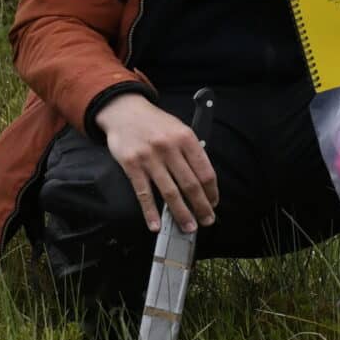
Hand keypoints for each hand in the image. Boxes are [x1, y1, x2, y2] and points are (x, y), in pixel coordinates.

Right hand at [95, 93, 217, 234]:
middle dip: (201, 207)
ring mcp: (150, 158)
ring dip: (181, 213)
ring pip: (170, 192)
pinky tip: (156, 225)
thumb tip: (204, 181)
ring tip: (189, 227)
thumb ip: (191, 151)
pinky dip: (150, 212)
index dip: (212, 191)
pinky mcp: (132, 166)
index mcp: (186, 138)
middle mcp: (170, 148)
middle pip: (190, 184)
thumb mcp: (179, 128)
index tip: (214, 203)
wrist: (125, 112)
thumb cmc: (156, 123)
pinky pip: (143, 193)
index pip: (205, 171)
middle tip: (207, 220)